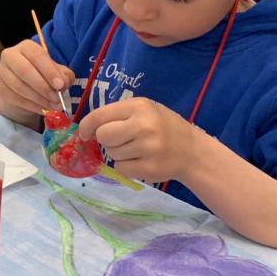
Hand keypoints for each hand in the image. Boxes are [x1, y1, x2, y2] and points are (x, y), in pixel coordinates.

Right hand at [0, 39, 74, 118]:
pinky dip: (33, 106)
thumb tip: (63, 83)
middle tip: (56, 98)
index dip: (49, 70)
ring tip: (53, 106)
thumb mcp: (56, 71)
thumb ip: (63, 75)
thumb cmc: (42, 74)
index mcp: (26, 47)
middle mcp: (10, 56)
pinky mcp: (1, 89)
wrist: (23, 87)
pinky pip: (16, 99)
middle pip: (24, 70)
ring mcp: (2, 73)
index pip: (37, 55)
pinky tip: (44, 109)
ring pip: (20, 87)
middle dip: (43, 86)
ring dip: (39, 99)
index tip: (60, 85)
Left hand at [78, 96, 200, 183]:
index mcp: (140, 107)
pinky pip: (120, 169)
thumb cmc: (163, 126)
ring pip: (111, 154)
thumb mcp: (144, 110)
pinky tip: (140, 161)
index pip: (101, 116)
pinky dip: (125, 167)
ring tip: (136, 149)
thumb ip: (118, 115)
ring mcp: (148, 148)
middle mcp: (144, 126)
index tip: (84, 133)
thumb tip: (87, 128)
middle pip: (103, 136)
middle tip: (118, 140)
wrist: (192, 151)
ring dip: (118, 153)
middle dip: (105, 140)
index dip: (87, 125)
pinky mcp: (150, 168)